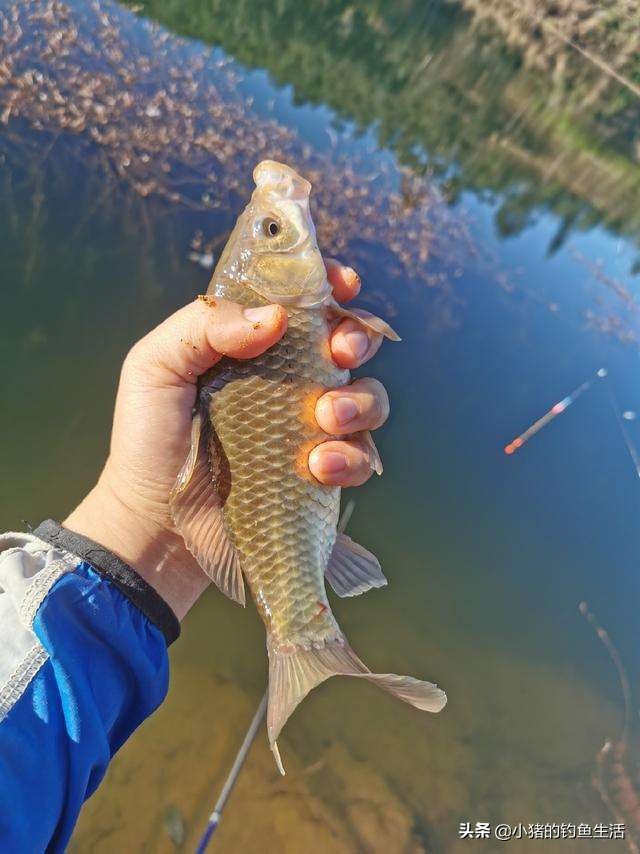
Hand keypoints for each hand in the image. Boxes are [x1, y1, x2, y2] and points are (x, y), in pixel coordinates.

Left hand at [65, 259, 388, 618]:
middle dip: (356, 339)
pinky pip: (358, 456)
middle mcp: (286, 380)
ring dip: (359, 402)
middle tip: (339, 353)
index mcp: (251, 344)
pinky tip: (315, 466)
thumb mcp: (155, 367)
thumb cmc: (148, 439)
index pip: (301, 302)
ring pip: (367, 398)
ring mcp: (306, 427)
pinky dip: (348, 458)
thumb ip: (202, 327)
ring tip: (325, 418)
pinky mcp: (318, 474)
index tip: (343, 286)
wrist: (154, 523)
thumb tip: (273, 317)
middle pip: (348, 342)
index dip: (329, 285)